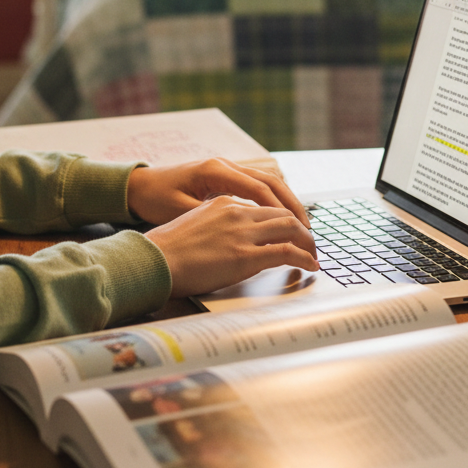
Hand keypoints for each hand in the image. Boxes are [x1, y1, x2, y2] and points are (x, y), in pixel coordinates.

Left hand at [126, 157, 310, 227]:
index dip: (283, 211)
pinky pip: (256, 185)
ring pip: (267, 181)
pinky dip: (272, 199)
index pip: (261, 189)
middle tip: (308, 231)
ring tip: (301, 226)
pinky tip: (280, 218)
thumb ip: (213, 218)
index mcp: (217, 171)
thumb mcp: (182, 212)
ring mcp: (226, 168)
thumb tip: (242, 232)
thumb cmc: (156, 198)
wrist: (138, 185)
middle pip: (271, 181)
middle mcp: (226, 165)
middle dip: (292, 205)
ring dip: (285, 201)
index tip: (299, 232)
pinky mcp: (224, 177)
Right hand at [144, 196, 317, 297]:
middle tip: (310, 242)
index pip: (264, 205)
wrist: (154, 260)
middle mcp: (235, 212)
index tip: (292, 230)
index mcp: (223, 202)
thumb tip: (233, 238)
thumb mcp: (195, 224)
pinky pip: (286, 252)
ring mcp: (241, 233)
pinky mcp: (244, 256)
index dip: (284, 218)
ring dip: (307, 241)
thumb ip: (218, 224)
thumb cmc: (168, 249)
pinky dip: (304, 257)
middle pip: (282, 212)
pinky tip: (310, 265)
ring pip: (290, 227)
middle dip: (301, 228)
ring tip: (313, 254)